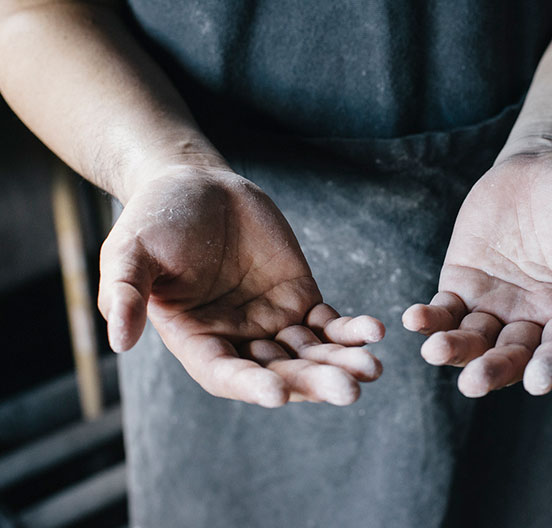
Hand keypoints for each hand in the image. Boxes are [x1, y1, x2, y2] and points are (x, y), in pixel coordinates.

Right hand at [98, 169, 383, 407]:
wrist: (197, 185)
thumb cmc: (156, 218)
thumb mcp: (130, 251)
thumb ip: (126, 292)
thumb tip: (118, 339)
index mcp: (196, 340)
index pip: (224, 374)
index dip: (250, 386)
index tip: (278, 395)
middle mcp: (237, 340)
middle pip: (279, 372)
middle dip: (313, 382)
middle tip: (350, 392)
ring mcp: (272, 321)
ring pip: (311, 353)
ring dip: (342, 362)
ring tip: (372, 369)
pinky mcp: (300, 298)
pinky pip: (329, 322)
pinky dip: (351, 330)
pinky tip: (375, 332)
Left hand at [403, 153, 551, 396]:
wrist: (546, 164)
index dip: (551, 365)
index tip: (538, 381)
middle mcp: (531, 318)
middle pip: (511, 354)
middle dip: (493, 368)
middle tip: (474, 382)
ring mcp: (494, 304)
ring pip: (472, 338)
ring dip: (454, 348)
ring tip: (436, 350)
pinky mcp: (461, 283)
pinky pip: (444, 309)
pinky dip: (430, 317)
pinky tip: (414, 318)